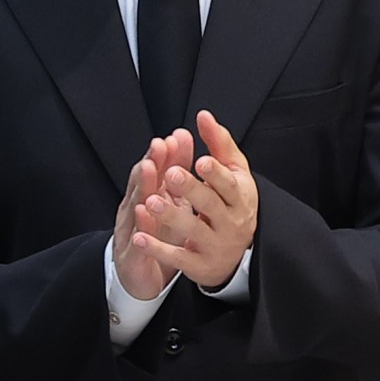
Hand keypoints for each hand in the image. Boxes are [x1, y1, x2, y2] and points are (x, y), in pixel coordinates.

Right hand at [113, 130, 193, 299]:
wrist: (140, 279)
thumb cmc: (158, 237)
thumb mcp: (171, 205)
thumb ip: (175, 175)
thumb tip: (182, 141)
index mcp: (149, 196)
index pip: (157, 170)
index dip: (166, 153)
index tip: (177, 136)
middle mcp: (136, 208)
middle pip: (143, 182)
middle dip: (152, 161)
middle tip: (160, 144)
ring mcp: (131, 231)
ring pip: (136, 204)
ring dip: (142, 185)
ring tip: (150, 168)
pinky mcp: (132, 256)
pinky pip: (136, 239)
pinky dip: (139, 225)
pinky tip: (143, 213)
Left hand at [132, 110, 257, 288]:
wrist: (240, 253)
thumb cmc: (232, 201)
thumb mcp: (234, 172)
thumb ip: (219, 143)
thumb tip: (203, 115)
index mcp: (240, 197)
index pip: (229, 184)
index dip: (215, 173)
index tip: (200, 160)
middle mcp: (231, 222)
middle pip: (210, 205)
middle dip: (191, 189)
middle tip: (172, 174)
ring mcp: (216, 246)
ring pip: (193, 230)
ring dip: (171, 216)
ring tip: (151, 201)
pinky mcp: (200, 266)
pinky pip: (178, 257)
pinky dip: (157, 248)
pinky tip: (139, 237)